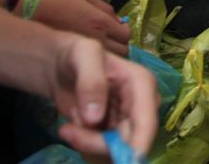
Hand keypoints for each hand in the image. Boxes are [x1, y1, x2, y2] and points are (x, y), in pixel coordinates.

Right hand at [34, 0, 130, 55]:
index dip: (124, 32)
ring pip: (110, 61)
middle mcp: (97, 39)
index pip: (126, 35)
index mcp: (101, 22)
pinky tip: (88, 54)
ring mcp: (85, 53)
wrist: (30, 13)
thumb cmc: (57, 1)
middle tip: (111, 39)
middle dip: (120, 45)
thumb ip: (105, 9)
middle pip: (122, 51)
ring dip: (110, 55)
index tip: (118, 29)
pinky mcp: (73, 60)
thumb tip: (118, 21)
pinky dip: (96, 62)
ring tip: (100, 48)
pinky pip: (94, 65)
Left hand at [52, 36, 158, 156]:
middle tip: (67, 131)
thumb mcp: (82, 55)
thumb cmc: (76, 55)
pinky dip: (85, 146)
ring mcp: (126, 122)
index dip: (139, 145)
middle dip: (98, 144)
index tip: (125, 161)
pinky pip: (103, 152)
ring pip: (116, 150)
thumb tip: (95, 118)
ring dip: (88, 145)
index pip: (146, 121)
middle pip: (130, 141)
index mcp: (142, 84)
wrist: (61, 66)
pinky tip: (71, 129)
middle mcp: (140, 106)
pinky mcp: (113, 133)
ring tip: (67, 127)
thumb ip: (90, 81)